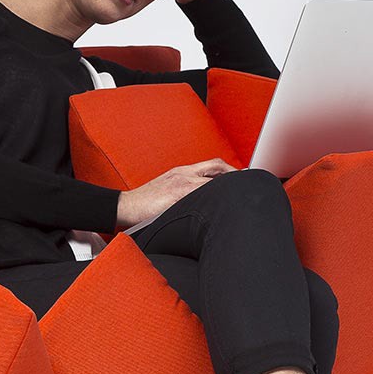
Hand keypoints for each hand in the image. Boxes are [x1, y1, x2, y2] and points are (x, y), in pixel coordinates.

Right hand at [116, 159, 236, 229]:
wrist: (124, 207)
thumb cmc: (144, 204)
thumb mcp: (167, 191)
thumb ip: (184, 190)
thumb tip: (204, 200)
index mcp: (181, 172)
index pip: (212, 165)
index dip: (231, 171)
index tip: (243, 179)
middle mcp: (183, 174)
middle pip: (216, 167)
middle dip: (235, 176)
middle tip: (248, 187)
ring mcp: (180, 184)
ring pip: (212, 181)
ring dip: (228, 188)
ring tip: (241, 198)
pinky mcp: (176, 196)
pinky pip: (201, 194)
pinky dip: (214, 199)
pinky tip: (223, 208)